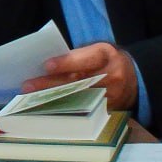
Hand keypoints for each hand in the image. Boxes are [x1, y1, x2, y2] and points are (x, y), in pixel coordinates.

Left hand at [22, 41, 137, 110]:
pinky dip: (63, 110)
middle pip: (77, 81)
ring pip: (77, 98)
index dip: (66, 63)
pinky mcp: (107, 110)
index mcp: (107, 55)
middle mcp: (111, 76)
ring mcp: (111, 95)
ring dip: (52, 99)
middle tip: (28, 85)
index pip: (85, 59)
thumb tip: (46, 66)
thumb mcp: (97, 50)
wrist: (134, 78)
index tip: (46, 65)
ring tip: (31, 99)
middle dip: (50, 84)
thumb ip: (76, 56)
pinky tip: (46, 109)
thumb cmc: (106, 60)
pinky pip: (83, 110)